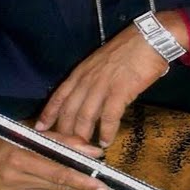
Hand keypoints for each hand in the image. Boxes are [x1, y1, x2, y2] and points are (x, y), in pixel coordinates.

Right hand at [0, 132, 109, 189]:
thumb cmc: (4, 136)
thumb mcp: (32, 132)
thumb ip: (63, 141)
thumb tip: (93, 151)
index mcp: (19, 158)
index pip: (58, 173)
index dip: (82, 180)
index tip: (101, 185)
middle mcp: (15, 180)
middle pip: (58, 188)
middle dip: (82, 187)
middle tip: (104, 189)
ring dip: (63, 187)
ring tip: (65, 175)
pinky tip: (43, 180)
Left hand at [34, 10, 185, 147]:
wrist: (149, 38)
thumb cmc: (128, 49)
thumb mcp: (100, 62)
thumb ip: (92, 80)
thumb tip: (89, 99)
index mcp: (81, 72)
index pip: (59, 95)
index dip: (48, 113)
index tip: (39, 128)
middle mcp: (87, 80)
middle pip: (69, 111)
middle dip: (64, 132)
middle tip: (64, 149)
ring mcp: (102, 85)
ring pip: (85, 116)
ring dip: (83, 136)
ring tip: (84, 151)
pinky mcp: (120, 91)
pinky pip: (109, 117)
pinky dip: (106, 132)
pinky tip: (106, 142)